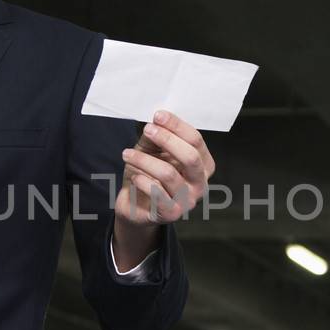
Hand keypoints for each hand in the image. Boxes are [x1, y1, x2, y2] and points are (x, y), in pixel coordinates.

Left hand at [116, 110, 215, 228]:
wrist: (136, 206)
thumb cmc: (148, 174)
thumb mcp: (152, 150)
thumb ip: (156, 137)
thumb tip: (156, 122)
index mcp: (203, 165)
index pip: (196, 141)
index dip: (177, 126)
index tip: (158, 115)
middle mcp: (200, 183)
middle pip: (190, 156)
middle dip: (167, 139)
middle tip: (147, 130)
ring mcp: (188, 201)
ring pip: (168, 173)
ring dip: (144, 160)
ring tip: (127, 154)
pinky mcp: (172, 214)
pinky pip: (156, 192)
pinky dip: (142, 180)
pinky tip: (134, 176)